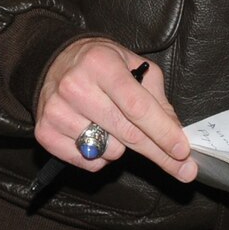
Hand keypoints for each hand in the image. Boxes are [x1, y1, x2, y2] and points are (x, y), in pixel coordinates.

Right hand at [34, 37, 196, 182]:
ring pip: (109, 151)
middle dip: (159, 153)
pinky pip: (88, 162)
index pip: (137, 107)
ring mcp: (56, 110)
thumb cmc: (100, 65)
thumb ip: (157, 100)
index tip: (183, 151)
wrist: (54, 61)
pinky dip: (100, 157)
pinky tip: (95, 136)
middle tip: (182, 168)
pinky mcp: (45, 131)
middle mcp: (74, 86)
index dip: (163, 132)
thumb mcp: (133, 67)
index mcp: (100, 64)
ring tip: (113, 126)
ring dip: (121, 147)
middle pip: (127, 134)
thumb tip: (176, 136)